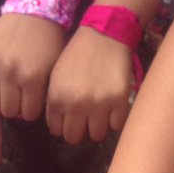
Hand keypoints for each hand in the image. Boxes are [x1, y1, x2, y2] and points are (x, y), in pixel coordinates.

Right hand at [0, 14, 63, 120]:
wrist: (32, 10)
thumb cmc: (47, 41)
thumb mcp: (52, 70)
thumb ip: (41, 94)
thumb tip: (27, 114)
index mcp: (32, 78)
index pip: (27, 114)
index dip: (30, 111)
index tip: (31, 104)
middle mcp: (10, 73)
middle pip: (7, 111)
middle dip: (14, 107)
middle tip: (18, 98)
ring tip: (5, 89)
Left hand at [46, 26, 133, 143]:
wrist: (104, 34)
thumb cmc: (78, 54)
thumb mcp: (56, 76)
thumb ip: (54, 102)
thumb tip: (57, 128)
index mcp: (57, 98)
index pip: (57, 130)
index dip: (63, 126)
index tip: (69, 119)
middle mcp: (76, 104)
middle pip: (74, 138)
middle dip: (78, 130)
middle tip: (84, 119)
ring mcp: (99, 104)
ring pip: (96, 135)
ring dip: (97, 127)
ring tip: (99, 113)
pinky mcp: (119, 101)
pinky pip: (116, 126)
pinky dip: (115, 120)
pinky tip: (112, 108)